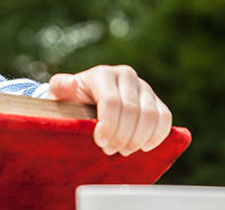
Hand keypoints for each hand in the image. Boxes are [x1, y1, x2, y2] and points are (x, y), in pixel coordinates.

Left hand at [48, 65, 171, 155]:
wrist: (87, 100)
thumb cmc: (73, 101)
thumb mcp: (60, 94)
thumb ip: (60, 88)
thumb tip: (68, 84)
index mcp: (102, 74)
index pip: (111, 101)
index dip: (108, 126)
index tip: (100, 142)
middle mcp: (126, 75)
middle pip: (132, 111)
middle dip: (121, 136)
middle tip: (109, 150)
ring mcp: (143, 87)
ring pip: (150, 115)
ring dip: (138, 139)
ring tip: (123, 150)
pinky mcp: (156, 100)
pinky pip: (165, 118)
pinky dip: (157, 136)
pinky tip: (143, 147)